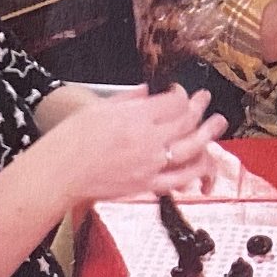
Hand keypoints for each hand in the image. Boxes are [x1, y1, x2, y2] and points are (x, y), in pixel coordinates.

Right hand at [50, 86, 227, 203]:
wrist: (59, 173)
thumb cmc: (70, 141)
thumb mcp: (97, 108)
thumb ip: (127, 100)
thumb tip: (145, 92)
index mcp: (135, 117)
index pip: (173, 101)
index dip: (181, 94)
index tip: (179, 92)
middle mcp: (148, 139)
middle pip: (187, 120)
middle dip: (200, 107)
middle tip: (205, 100)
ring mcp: (151, 163)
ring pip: (192, 147)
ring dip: (209, 134)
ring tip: (218, 123)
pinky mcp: (147, 184)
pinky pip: (181, 178)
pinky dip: (195, 169)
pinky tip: (204, 161)